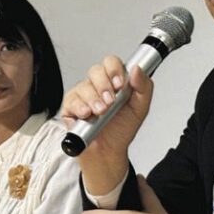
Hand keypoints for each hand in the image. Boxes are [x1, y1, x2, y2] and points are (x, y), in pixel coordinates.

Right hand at [61, 56, 154, 192]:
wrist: (108, 151)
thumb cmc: (121, 129)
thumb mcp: (140, 108)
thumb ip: (143, 87)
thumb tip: (137, 69)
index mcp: (114, 81)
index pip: (111, 63)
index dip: (114, 70)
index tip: (120, 84)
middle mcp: (97, 85)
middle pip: (95, 70)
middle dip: (104, 86)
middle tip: (110, 101)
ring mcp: (83, 94)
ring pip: (84, 86)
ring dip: (94, 100)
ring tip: (101, 112)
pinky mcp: (70, 105)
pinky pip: (72, 100)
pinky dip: (81, 108)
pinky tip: (87, 115)